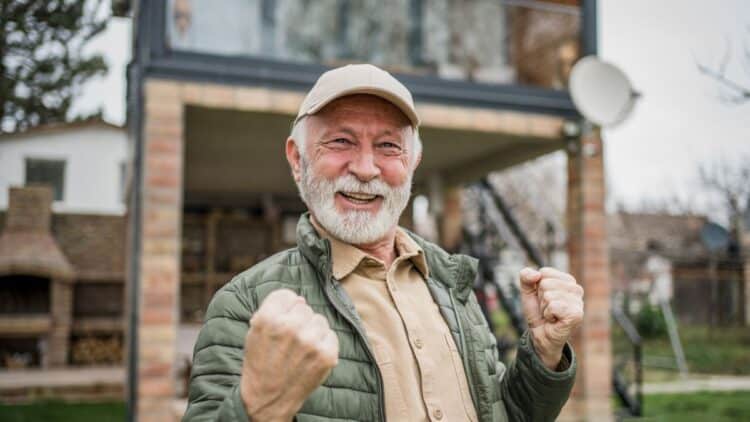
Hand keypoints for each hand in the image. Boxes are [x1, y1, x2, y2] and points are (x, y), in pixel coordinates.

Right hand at [240, 289, 338, 420]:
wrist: (268, 399)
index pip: (286, 295)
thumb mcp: (254, 333)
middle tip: (290, 340)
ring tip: (300, 349)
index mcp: (268, 319)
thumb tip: (299, 299)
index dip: (285, 307)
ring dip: (312, 331)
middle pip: (304, 307)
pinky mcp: (327, 354)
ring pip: (319, 320)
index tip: (283, 319)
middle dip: (298, 320)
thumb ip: (272, 310)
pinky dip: (323, 343)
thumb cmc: (260, 364)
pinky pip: (330, 335)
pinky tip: (311, 356)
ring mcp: (310, 341)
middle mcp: (290, 327)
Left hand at [519, 267, 583, 369]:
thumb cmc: (538, 312)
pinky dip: (548, 314)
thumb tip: (536, 273)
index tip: (544, 299)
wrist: (541, 335)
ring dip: (544, 308)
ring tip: (551, 315)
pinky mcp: (576, 314)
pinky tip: (554, 320)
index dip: (537, 287)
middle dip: (540, 298)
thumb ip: (526, 277)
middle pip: (545, 283)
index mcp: (567, 280)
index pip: (544, 272)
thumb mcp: (528, 291)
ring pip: (548, 295)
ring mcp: (578, 302)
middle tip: (547, 309)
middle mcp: (576, 289)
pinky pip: (553, 306)